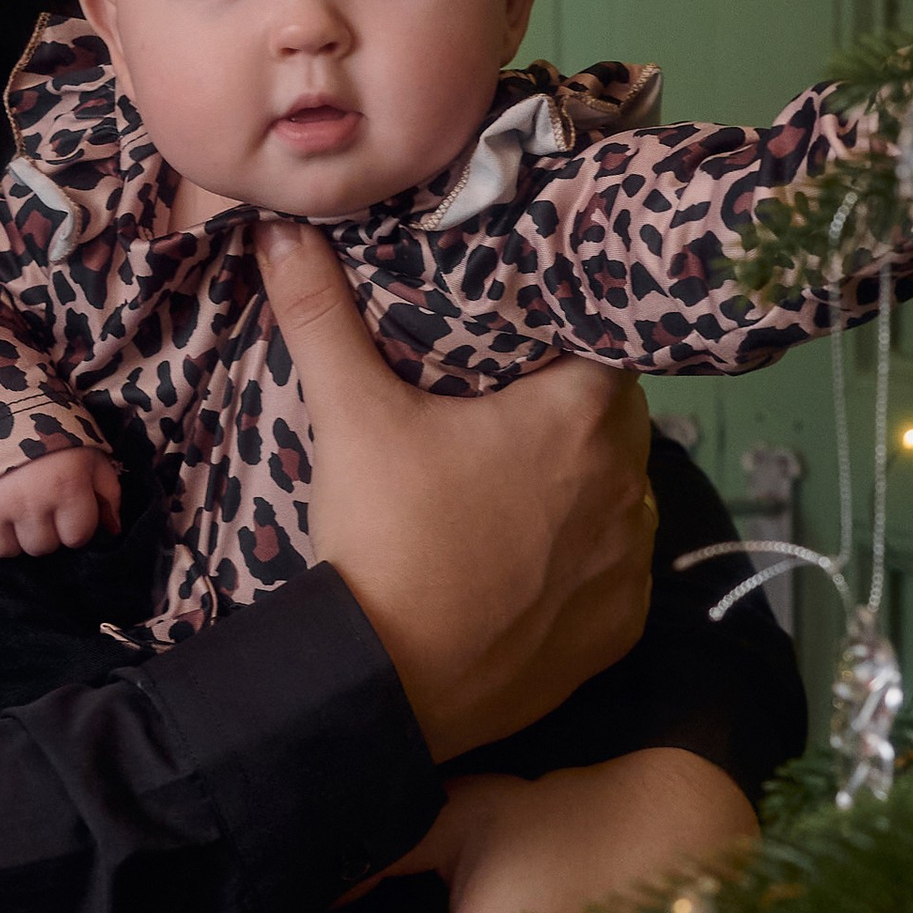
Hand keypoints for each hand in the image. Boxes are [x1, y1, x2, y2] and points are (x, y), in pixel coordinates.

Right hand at [0, 443, 122, 556]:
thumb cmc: (45, 422)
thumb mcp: (88, 448)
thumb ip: (107, 491)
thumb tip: (112, 530)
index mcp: (65, 487)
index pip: (77, 537)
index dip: (73, 521)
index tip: (63, 502)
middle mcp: (28, 504)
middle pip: (41, 547)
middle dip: (41, 527)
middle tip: (32, 498)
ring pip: (6, 550)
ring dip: (8, 532)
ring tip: (5, 501)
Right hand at [256, 221, 657, 759]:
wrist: (388, 687)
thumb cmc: (384, 538)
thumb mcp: (350, 416)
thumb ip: (321, 312)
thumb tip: (280, 225)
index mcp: (584, 413)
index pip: (601, 338)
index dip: (560, 332)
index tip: (514, 338)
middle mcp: (632, 482)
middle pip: (614, 415)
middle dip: (566, 406)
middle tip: (496, 406)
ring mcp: (631, 562)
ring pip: (620, 492)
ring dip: (580, 483)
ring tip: (508, 484)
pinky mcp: (620, 628)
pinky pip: (615, 570)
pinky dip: (581, 559)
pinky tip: (526, 558)